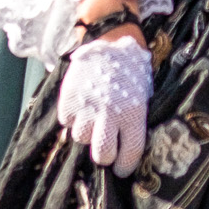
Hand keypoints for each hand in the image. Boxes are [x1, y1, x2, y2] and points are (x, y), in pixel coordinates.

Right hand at [56, 32, 151, 174]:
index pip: (129, 153)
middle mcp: (110, 114)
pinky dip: (72, 118)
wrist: (110, 38)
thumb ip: (134, 120)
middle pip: (102, 154)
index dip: (124, 166)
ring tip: (91, 119)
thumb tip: (125, 145)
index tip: (121, 169)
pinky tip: (80, 107)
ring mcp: (87, 106)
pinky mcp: (69, 97)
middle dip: (104, 156)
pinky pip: (66, 121)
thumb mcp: (142, 95)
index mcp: (134, 114)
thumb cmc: (131, 69)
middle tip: (105, 149)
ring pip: (81, 138)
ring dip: (86, 132)